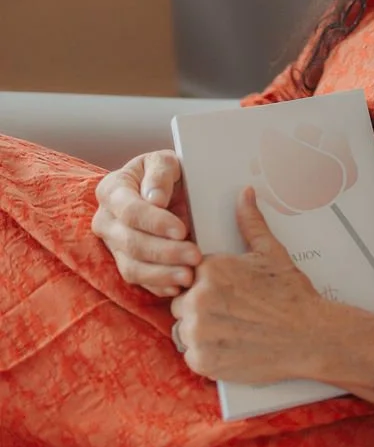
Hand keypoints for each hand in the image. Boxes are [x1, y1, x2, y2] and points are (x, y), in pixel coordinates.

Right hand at [92, 150, 200, 297]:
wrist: (164, 190)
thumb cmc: (166, 173)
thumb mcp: (166, 161)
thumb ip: (160, 173)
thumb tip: (154, 199)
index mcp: (112, 190)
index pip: (131, 211)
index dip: (156, 223)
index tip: (182, 230)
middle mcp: (106, 220)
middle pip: (131, 243)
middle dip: (165, 252)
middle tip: (195, 256)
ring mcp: (112, 245)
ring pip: (132, 267)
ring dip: (162, 274)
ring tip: (189, 275)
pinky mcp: (123, 263)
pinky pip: (137, 281)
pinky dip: (158, 286)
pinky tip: (178, 286)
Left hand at [170, 187, 328, 384]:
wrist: (308, 336)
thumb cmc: (290, 293)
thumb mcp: (271, 252)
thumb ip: (250, 222)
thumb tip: (245, 194)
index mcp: (210, 270)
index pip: (188, 274)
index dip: (205, 283)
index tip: (224, 290)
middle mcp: (197, 300)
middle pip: (181, 302)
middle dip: (199, 306)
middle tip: (230, 312)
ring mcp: (198, 333)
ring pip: (183, 329)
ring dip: (199, 331)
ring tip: (230, 329)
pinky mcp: (202, 361)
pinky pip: (191, 355)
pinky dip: (206, 354)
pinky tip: (230, 347)